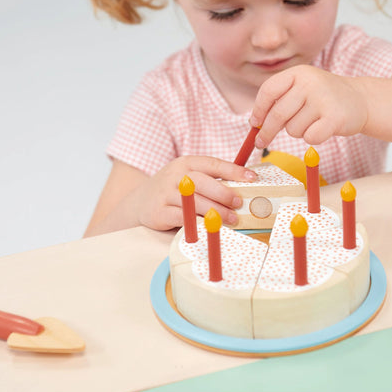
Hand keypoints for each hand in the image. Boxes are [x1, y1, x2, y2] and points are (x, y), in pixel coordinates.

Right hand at [135, 156, 255, 229]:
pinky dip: (198, 223)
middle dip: (223, 193)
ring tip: (232, 219)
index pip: (213, 164)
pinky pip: (182, 217)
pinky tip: (210, 228)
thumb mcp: (188, 176)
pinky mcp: (159, 211)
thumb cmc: (173, 189)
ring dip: (215, 211)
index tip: (252, 177)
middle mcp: (175, 175)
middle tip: (239, 203)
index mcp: (186, 162)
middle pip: (202, 181)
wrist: (139, 202)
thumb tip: (244, 186)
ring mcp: (165, 192)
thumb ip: (211, 179)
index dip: (234, 170)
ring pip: (193, 201)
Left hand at [250, 65, 368, 148]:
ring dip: (298, 132)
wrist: (360, 99)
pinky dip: (312, 138)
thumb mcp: (302, 88)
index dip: (258, 110)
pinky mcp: (335, 117)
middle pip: (278, 114)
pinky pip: (310, 137)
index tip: (254, 124)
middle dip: (267, 132)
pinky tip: (322, 129)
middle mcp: (310, 82)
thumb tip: (255, 123)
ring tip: (312, 122)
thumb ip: (280, 99)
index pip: (268, 90)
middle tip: (261, 142)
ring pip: (293, 129)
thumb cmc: (323, 97)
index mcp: (298, 73)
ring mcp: (323, 99)